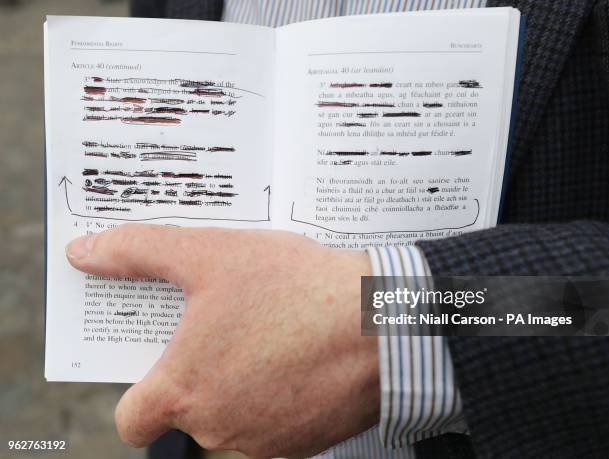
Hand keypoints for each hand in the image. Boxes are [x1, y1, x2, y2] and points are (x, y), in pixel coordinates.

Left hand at [66, 224, 377, 457]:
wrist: (384, 324)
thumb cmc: (297, 290)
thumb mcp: (211, 255)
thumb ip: (140, 252)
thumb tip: (86, 252)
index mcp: (184, 390)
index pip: (132, 419)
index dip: (141, 389)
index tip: (162, 358)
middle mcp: (219, 428)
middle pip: (190, 408)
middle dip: (203, 370)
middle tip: (226, 325)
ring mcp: (265, 441)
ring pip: (235, 414)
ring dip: (244, 379)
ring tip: (270, 331)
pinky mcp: (306, 443)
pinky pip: (275, 420)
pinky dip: (279, 392)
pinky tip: (300, 352)